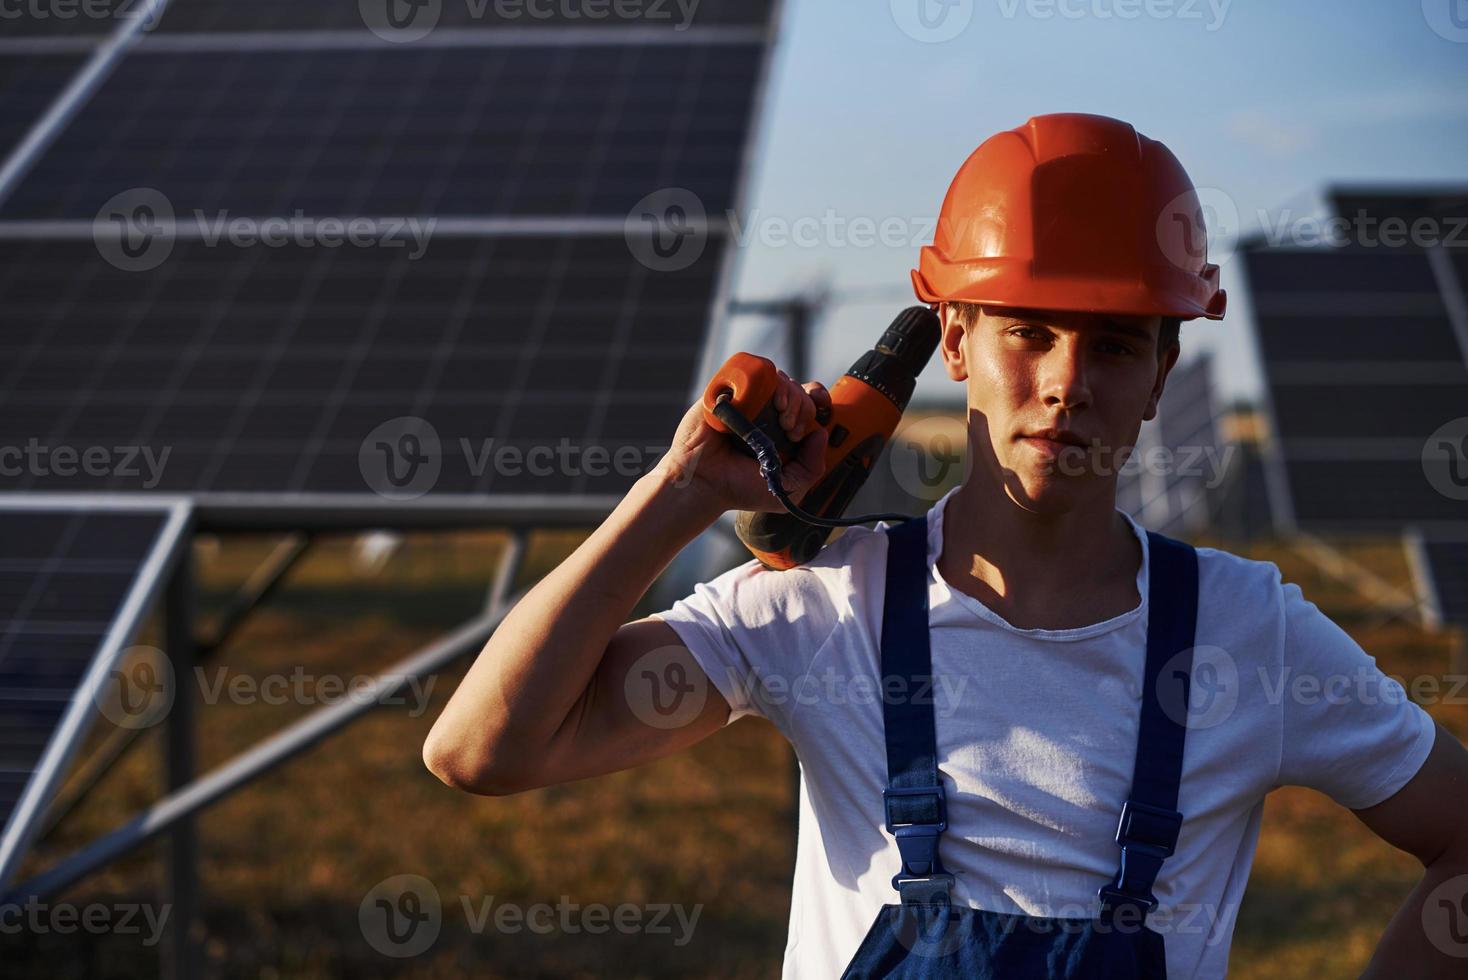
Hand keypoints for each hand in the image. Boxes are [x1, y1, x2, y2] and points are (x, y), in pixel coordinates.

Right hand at [658, 370, 831, 513]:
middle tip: (791, 431)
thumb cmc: (739, 487)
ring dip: (791, 396)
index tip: (821, 413)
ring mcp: (747, 399)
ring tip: (781, 420)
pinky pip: (753, 372)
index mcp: (782, 431)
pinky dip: (766, 382)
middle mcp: (767, 413)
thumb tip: (821, 433)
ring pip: (782, 380)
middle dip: (805, 408)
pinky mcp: (728, 390)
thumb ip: (812, 468)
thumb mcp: (789, 489)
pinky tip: (769, 403)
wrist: (703, 482)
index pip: (810, 404)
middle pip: (800, 392)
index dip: (819, 402)